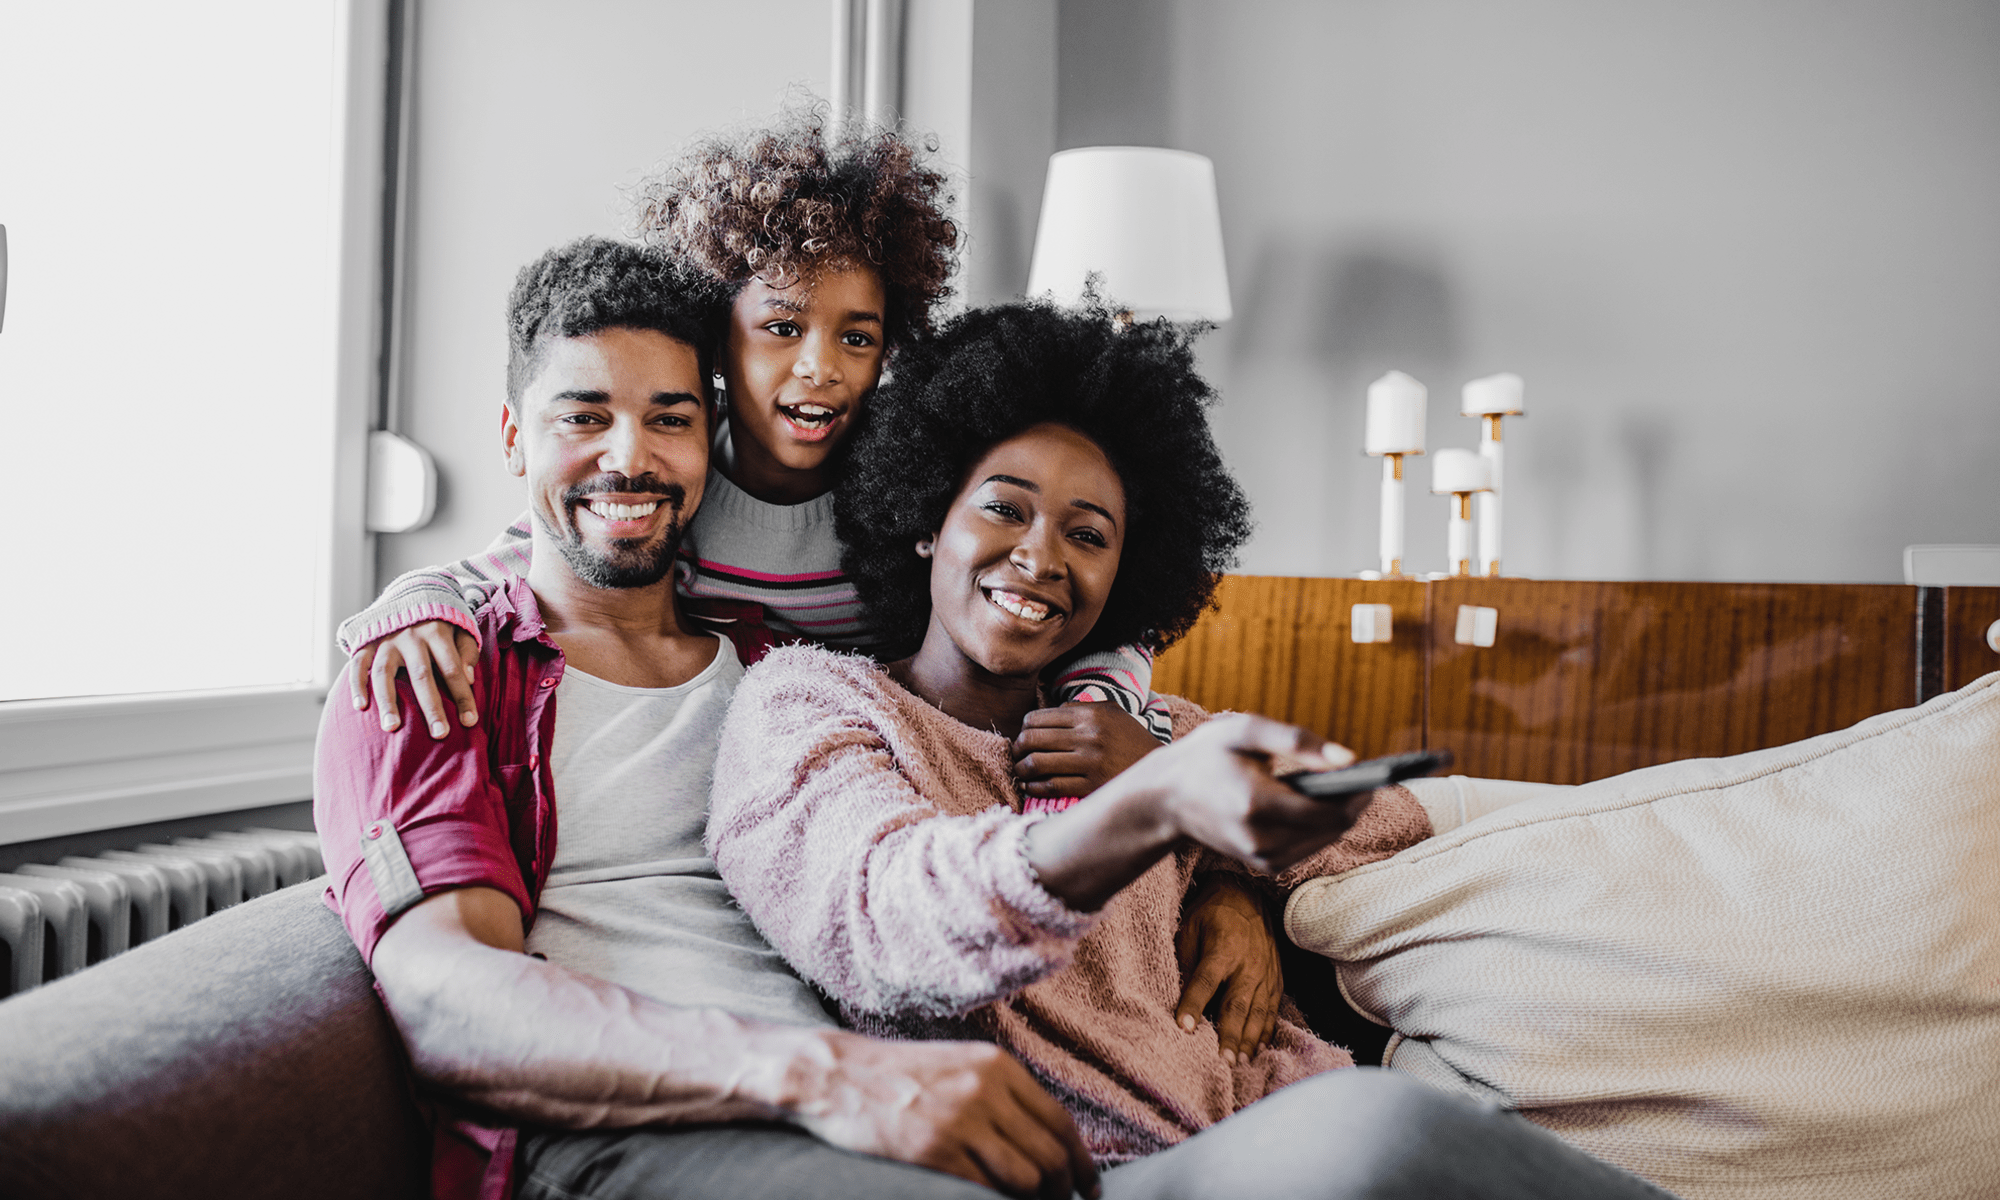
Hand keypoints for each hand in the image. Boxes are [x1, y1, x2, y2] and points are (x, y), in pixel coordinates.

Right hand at [349, 620, 479, 738]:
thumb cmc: (441, 622)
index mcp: (437, 632)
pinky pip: (357, 665)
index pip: (452, 668)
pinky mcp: (366, 642)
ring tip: (392, 728)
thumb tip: (469, 678)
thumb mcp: (461, 628)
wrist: (410, 592)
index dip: (462, 695)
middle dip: (431, 706)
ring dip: (388, 701)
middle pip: (421, 675)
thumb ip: (467, 652)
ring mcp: (385, 639)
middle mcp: (410, 635)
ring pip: (384, 672)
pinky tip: (360, 707)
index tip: (470, 721)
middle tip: (439, 734)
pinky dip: (357, 685)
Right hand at [793, 1034, 1099, 1199]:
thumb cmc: (897, 1074)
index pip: (1061, 1122)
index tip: (1089, 1188)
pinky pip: (985, 1190)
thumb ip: (1001, 1094)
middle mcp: (986, 1090)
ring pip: (1027, 1177)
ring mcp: (960, 1121)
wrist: (836, 1075)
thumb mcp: (959, 1065)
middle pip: (1051, 1154)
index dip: (1082, 1162)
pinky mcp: (934, 1152)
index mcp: (998, 1066)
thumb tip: (1044, 1139)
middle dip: (1063, 1190)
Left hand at [1011, 702, 1162, 798]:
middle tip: (1016, 755)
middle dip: (1017, 749)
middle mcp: (1088, 736)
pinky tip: (1030, 786)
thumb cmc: (1131, 739)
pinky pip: (1051, 786)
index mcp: (1090, 714)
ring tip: (1020, 771)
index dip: (1024, 728)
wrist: (1160, 770)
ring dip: (1021, 769)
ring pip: (1037, 763)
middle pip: (1032, 740)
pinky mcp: (1092, 786)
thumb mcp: (1112, 712)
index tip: (1023, 737)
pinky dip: (1034, 787)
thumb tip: (1051, 710)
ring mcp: (1089, 762)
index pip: (1038, 718)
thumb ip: (1082, 706)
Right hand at [1145, 713, 1363, 874]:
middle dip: (1354, 803)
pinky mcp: (1264, 865)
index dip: (1359, 794)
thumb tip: (1349, 759)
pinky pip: (1309, 846)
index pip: (1330, 811)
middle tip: (1362, 776)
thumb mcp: (1245, 731)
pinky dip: (1320, 826)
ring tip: (1341, 787)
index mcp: (1256, 804)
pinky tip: (1317, 804)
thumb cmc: (1206, 756)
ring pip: (1325, 840)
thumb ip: (1297, 741)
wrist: (1165, 798)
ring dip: (1339, 815)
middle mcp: (1261, 840)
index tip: (1373, 772)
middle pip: (1334, 828)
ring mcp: (1262, 857)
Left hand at [1175, 875, 1280, 1063]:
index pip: (1205, 981)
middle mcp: (1248, 964)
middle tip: (1223, 1060)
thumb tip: (1177, 994)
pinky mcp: (1276, 979)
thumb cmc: (1212, 913)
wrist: (1247, 895)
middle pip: (1238, 1004)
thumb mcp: (1190, 928)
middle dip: (1230, 1034)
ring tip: (1239, 1063)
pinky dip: (1265, 1031)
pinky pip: (1272, 1009)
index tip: (1183, 1028)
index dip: (1194, 1004)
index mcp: (1223, 949)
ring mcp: (1266, 973)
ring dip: (1248, 1039)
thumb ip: (1186, 961)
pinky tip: (1257, 1049)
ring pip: (1258, 1012)